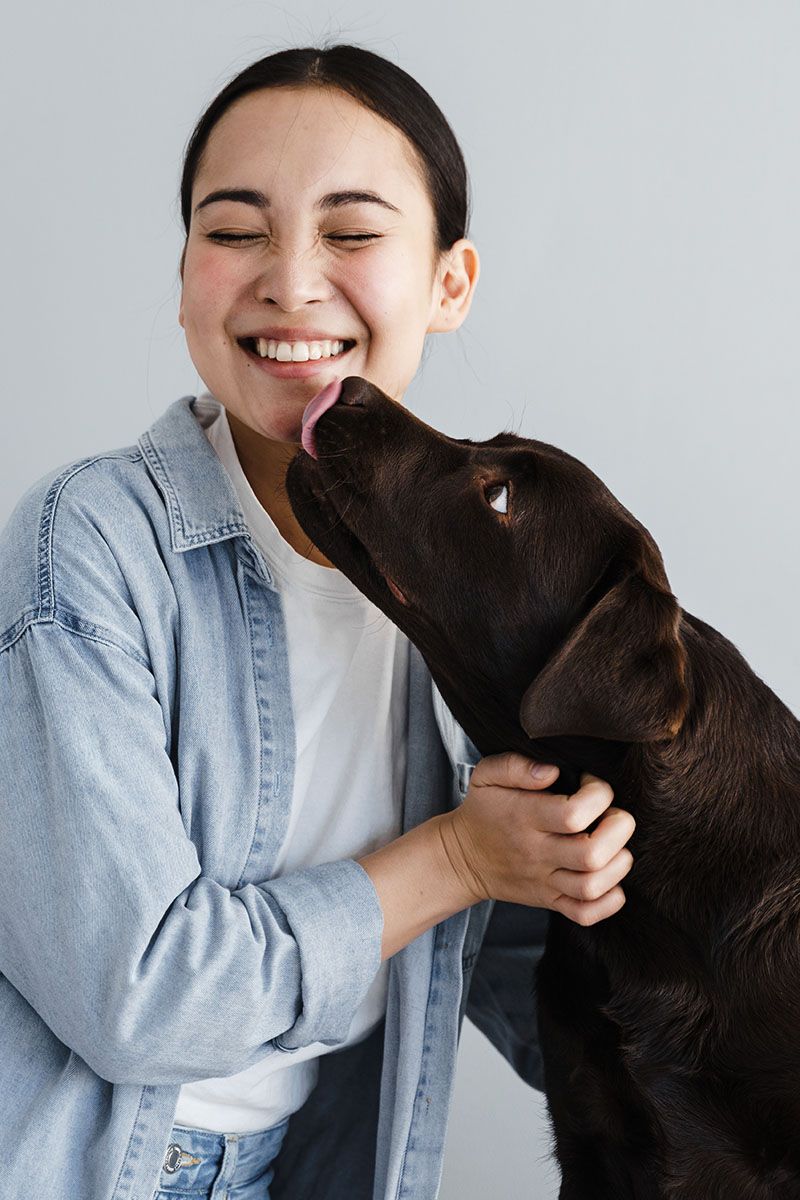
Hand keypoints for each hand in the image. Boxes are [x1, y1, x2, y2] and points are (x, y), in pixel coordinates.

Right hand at [437, 752, 634, 924]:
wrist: (462, 858)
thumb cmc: (482, 811)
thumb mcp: (486, 776)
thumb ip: (515, 765)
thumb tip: (552, 771)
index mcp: (525, 818)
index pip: (574, 813)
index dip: (598, 795)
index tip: (592, 785)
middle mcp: (537, 853)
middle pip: (592, 853)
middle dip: (618, 830)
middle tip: (612, 815)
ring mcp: (544, 881)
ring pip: (593, 886)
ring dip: (617, 864)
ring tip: (614, 845)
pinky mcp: (549, 900)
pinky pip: (585, 914)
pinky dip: (609, 902)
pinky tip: (611, 880)